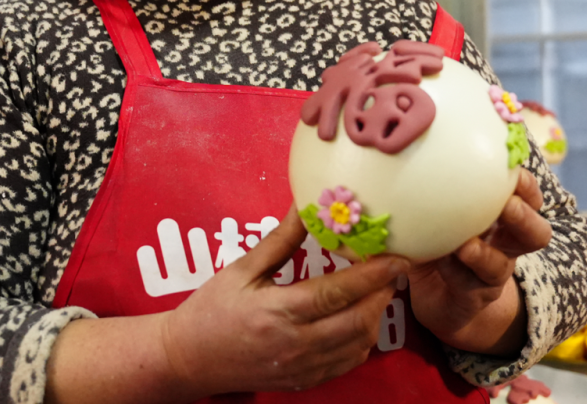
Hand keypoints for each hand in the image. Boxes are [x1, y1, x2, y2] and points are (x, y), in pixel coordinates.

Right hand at [161, 204, 410, 395]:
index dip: (372, 275)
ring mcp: (302, 367)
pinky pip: (347, 363)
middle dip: (383, 293)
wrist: (189, 359)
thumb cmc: (210, 309)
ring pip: (359, 344)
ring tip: (377, 289)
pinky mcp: (304, 380)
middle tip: (392, 269)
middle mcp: (296, 344)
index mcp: (278, 312)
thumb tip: (306, 206)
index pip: (337, 293)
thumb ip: (280, 240)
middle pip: (358, 320)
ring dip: (376, 315)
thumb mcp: (241, 269)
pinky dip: (362, 339)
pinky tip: (359, 318)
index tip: (398, 257)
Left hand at [407, 168, 551, 356]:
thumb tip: (403, 154)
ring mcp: (492, 276)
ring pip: (502, 266)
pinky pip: (468, 285)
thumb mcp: (439, 212)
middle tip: (507, 204)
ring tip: (466, 243)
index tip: (512, 168)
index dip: (526, 185)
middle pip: (535, 235)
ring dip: (484, 253)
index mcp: (502, 220)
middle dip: (524, 218)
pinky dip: (453, 270)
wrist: (436, 295)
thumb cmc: (439, 241)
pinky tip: (439, 259)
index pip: (529, 200)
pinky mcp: (474, 298)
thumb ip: (434, 187)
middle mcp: (505, 247)